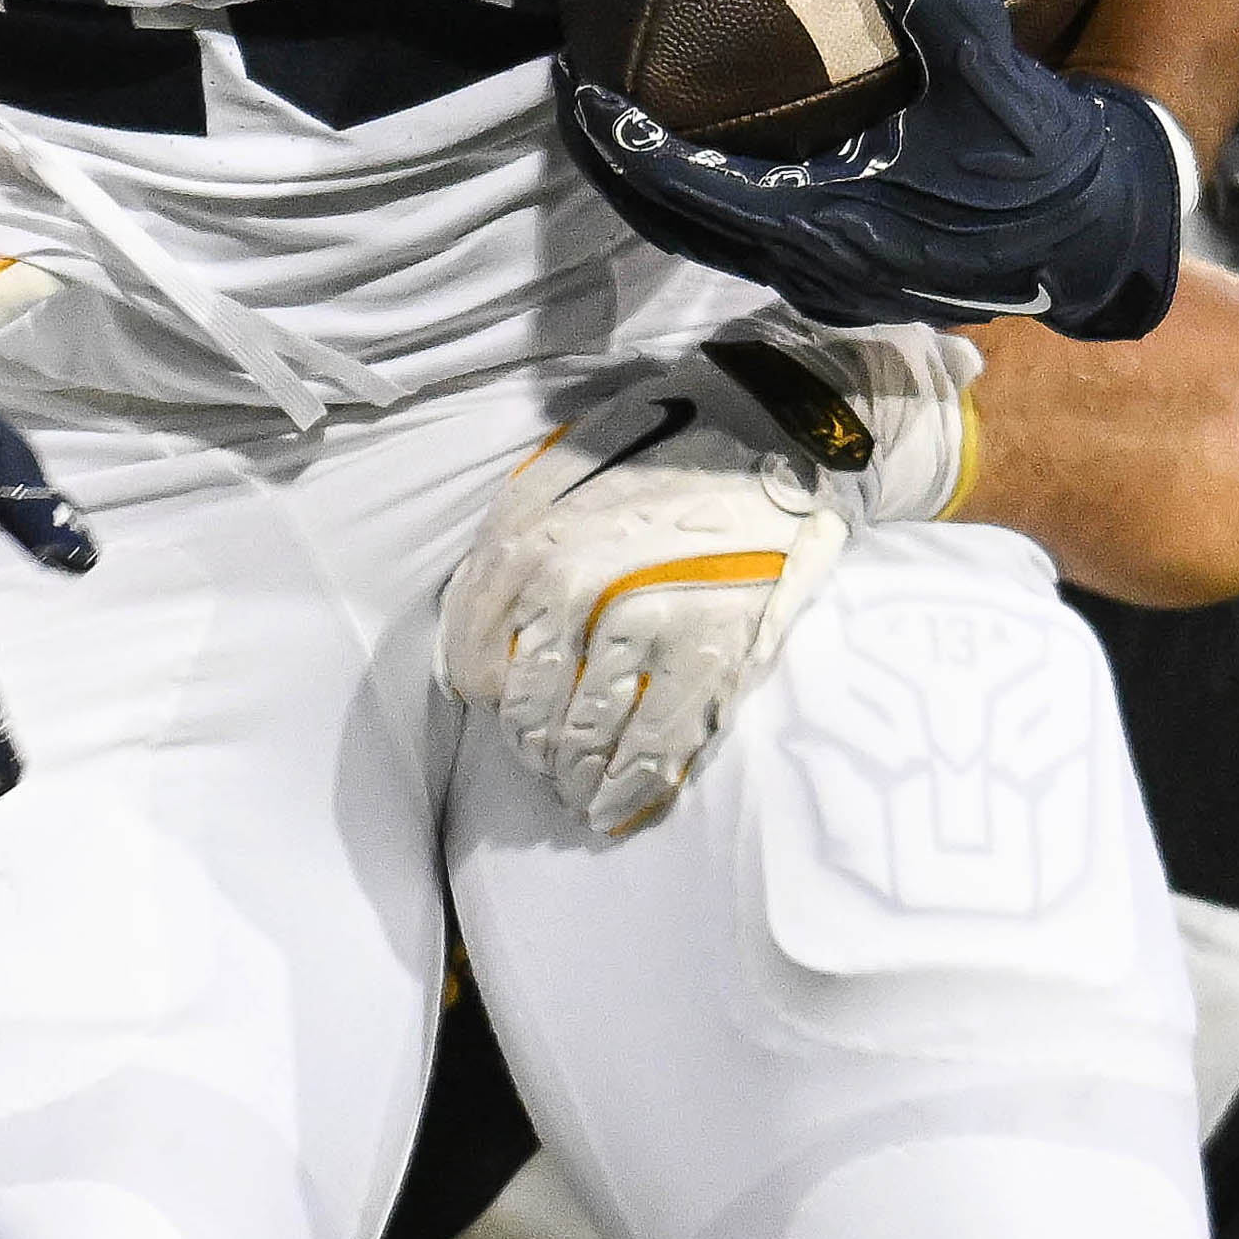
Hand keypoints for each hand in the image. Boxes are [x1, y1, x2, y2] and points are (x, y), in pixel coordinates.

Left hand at [430, 333, 972, 837]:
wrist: (773, 429)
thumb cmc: (657, 452)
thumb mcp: (554, 479)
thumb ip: (500, 558)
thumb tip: (464, 652)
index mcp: (527, 543)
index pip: (475, 662)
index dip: (488, 699)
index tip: (507, 709)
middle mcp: (573, 587)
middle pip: (525, 713)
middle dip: (531, 750)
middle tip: (546, 764)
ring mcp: (643, 623)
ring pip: (582, 740)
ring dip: (572, 779)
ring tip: (577, 793)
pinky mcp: (710, 654)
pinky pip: (653, 750)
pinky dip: (628, 791)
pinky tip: (615, 808)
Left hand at [569, 0, 1192, 341]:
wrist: (1098, 239)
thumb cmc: (1046, 168)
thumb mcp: (1000, 80)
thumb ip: (940, 1)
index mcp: (830, 228)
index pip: (695, 192)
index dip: (630, 147)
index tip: (581, 92)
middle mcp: (813, 266)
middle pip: (676, 226)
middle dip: (616, 169)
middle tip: (572, 99)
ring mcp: (826, 277)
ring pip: (708, 239)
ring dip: (658, 186)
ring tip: (617, 117)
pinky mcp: (846, 270)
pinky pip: (747, 235)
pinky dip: (706, 193)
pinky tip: (704, 139)